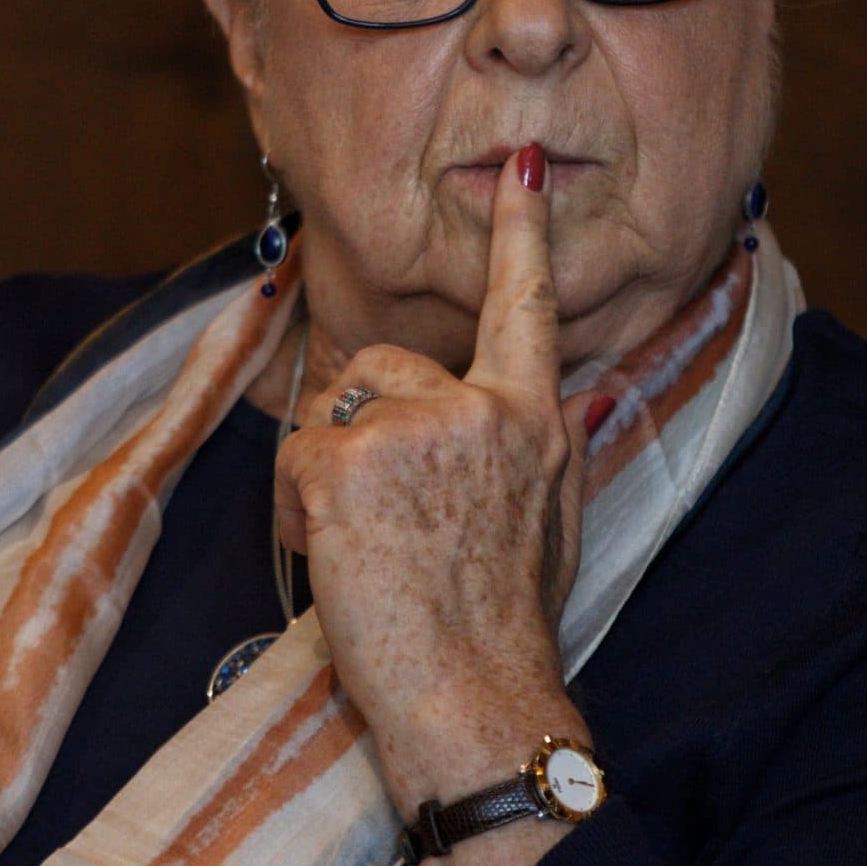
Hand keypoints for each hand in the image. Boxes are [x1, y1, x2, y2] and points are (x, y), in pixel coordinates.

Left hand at [275, 145, 601, 805]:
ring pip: (334, 411)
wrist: (478, 701)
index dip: (522, 232)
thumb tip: (570, 401)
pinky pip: (297, 458)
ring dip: (327, 475)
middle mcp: (484, 409)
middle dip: (362, 432)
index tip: (520, 165)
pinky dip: (299, 511)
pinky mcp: (349, 463)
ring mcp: (416, 430)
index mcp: (536, 419)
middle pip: (385, 370)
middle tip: (385, 523)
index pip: (527, 307)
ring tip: (365, 549)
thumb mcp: (552, 520)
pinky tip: (337, 560)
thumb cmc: (509, 629)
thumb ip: (544, 447)